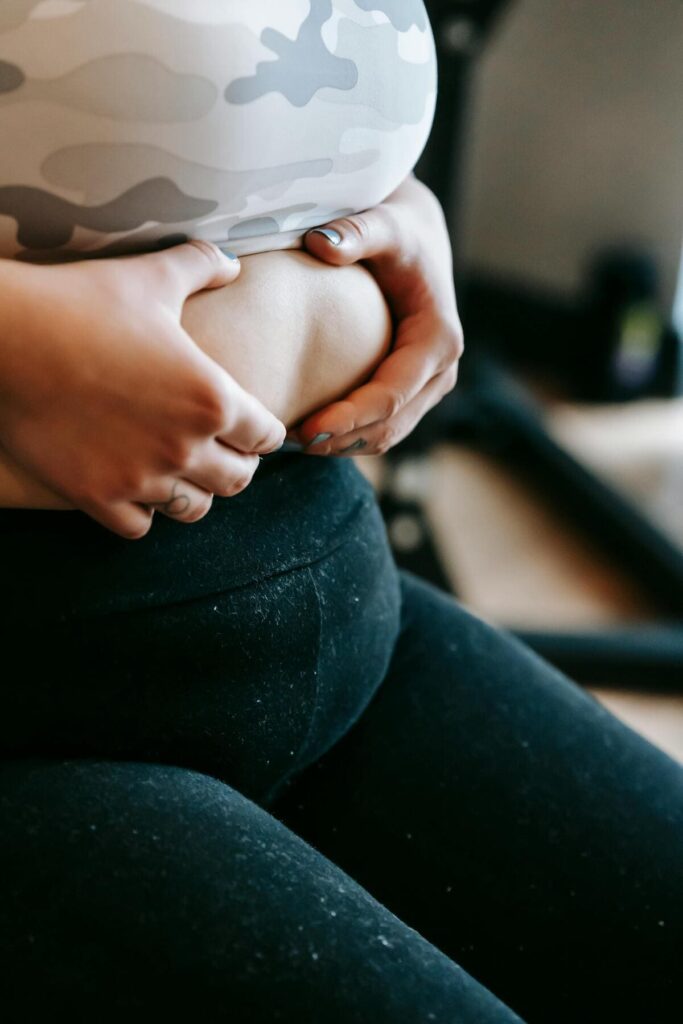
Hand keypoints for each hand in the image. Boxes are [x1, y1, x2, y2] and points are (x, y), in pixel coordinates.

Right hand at [0, 242, 285, 537]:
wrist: (6, 336)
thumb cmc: (81, 302)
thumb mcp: (151, 277)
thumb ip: (201, 266)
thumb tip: (232, 263)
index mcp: (213, 398)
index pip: (266, 437)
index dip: (263, 432)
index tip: (250, 427)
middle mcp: (185, 446)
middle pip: (238, 480)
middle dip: (235, 465)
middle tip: (221, 452)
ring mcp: (141, 478)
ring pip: (193, 509)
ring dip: (193, 492)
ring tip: (181, 473)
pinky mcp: (97, 496)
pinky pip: (139, 527)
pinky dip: (142, 512)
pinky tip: (133, 487)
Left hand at [291, 174, 463, 455]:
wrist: (417, 236)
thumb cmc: (397, 230)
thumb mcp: (383, 222)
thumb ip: (356, 231)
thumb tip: (321, 244)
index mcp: (439, 340)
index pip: (392, 396)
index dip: (349, 418)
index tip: (304, 428)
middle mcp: (441, 371)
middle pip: (390, 426)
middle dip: (341, 441)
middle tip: (285, 443)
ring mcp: (430, 387)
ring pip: (387, 435)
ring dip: (342, 445)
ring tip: (292, 442)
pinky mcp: (414, 392)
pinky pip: (383, 428)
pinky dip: (348, 437)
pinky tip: (307, 432)